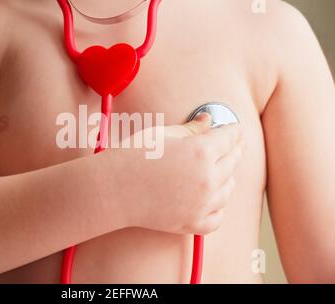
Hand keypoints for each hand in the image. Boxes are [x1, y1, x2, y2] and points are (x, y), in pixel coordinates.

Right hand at [110, 113, 245, 234]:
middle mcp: (207, 179)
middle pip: (233, 161)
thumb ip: (191, 129)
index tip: (235, 128)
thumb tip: (208, 122)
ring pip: (229, 189)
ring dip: (228, 176)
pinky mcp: (192, 223)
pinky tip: (213, 198)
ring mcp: (201, 204)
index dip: (234, 130)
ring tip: (221, 169)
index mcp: (201, 151)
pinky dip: (219, 207)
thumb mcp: (162, 134)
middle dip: (235, 149)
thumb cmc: (131, 157)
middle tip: (235, 143)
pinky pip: (218, 217)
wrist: (111, 189)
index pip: (230, 137)